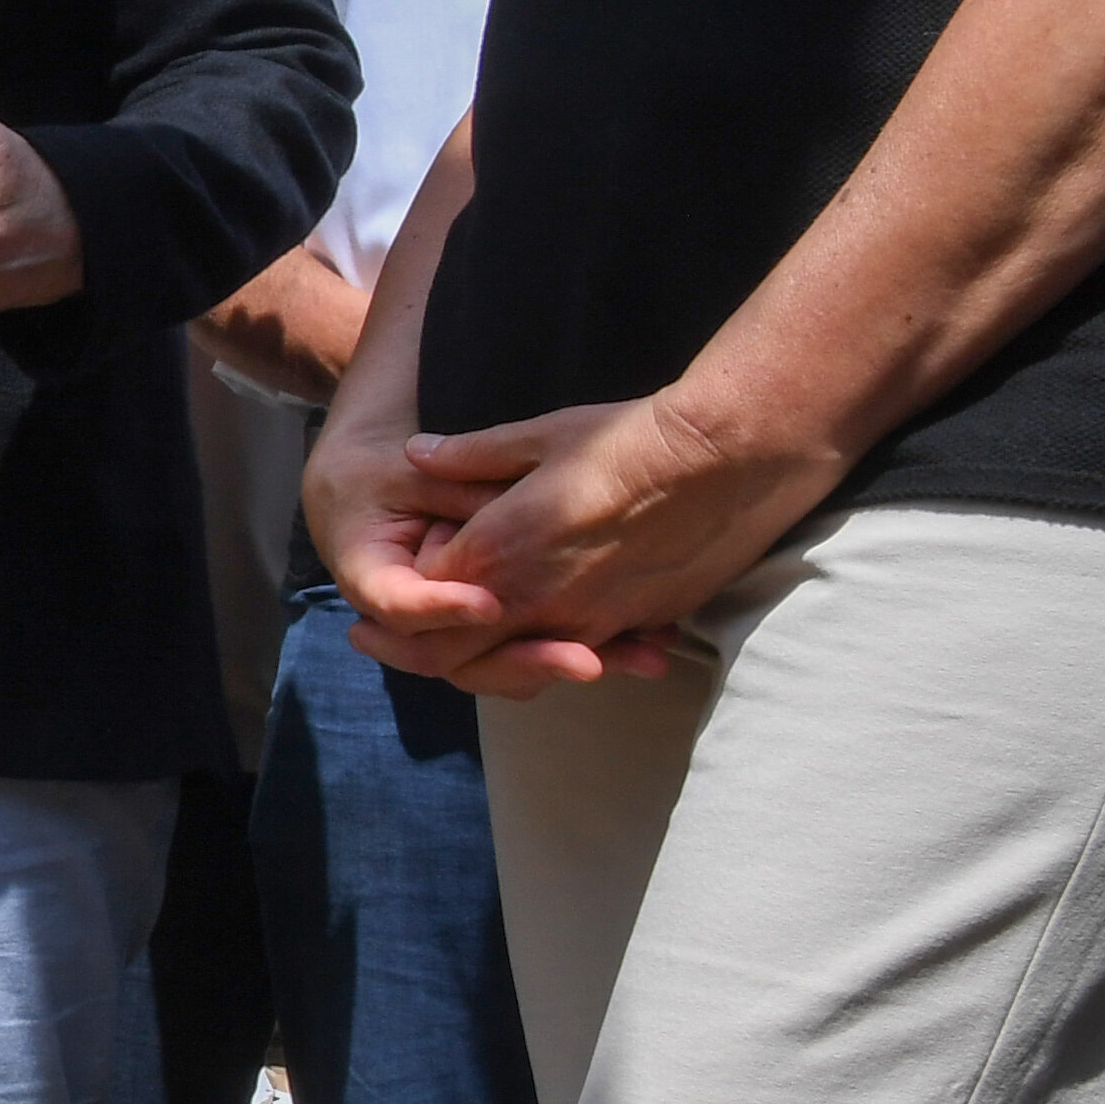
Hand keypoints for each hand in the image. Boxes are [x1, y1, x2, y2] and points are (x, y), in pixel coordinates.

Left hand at [372, 383, 835, 693]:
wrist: (728, 459)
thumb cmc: (629, 439)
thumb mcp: (540, 435)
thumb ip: (471, 455)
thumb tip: (416, 452)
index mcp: (498, 550)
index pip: (425, 601)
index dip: (397, 606)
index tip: (377, 606)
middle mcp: (535, 598)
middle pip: (455, 655)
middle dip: (418, 653)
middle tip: (389, 645)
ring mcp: (586, 620)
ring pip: (513, 668)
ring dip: (483, 662)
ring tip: (461, 647)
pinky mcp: (630, 627)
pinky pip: (574, 659)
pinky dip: (545, 658)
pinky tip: (533, 646)